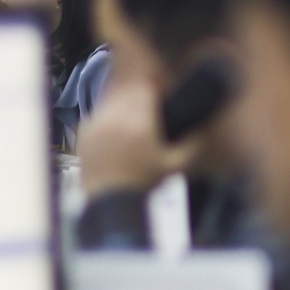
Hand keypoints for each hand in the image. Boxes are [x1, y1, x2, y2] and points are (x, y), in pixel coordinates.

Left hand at [78, 80, 199, 196]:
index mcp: (139, 124)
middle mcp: (116, 119)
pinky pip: (100, 111)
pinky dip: (109, 113)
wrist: (109, 204)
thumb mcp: (174, 166)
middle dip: (139, 90)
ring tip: (133, 109)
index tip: (160, 88)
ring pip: (113, 98)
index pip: (146, 88)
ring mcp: (97, 124)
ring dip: (124, 99)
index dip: (154, 84)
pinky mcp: (84, 131)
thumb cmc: (144, 183)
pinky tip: (118, 124)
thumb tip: (205, 125)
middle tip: (148, 97)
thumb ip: (193, 144)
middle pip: (129, 90)